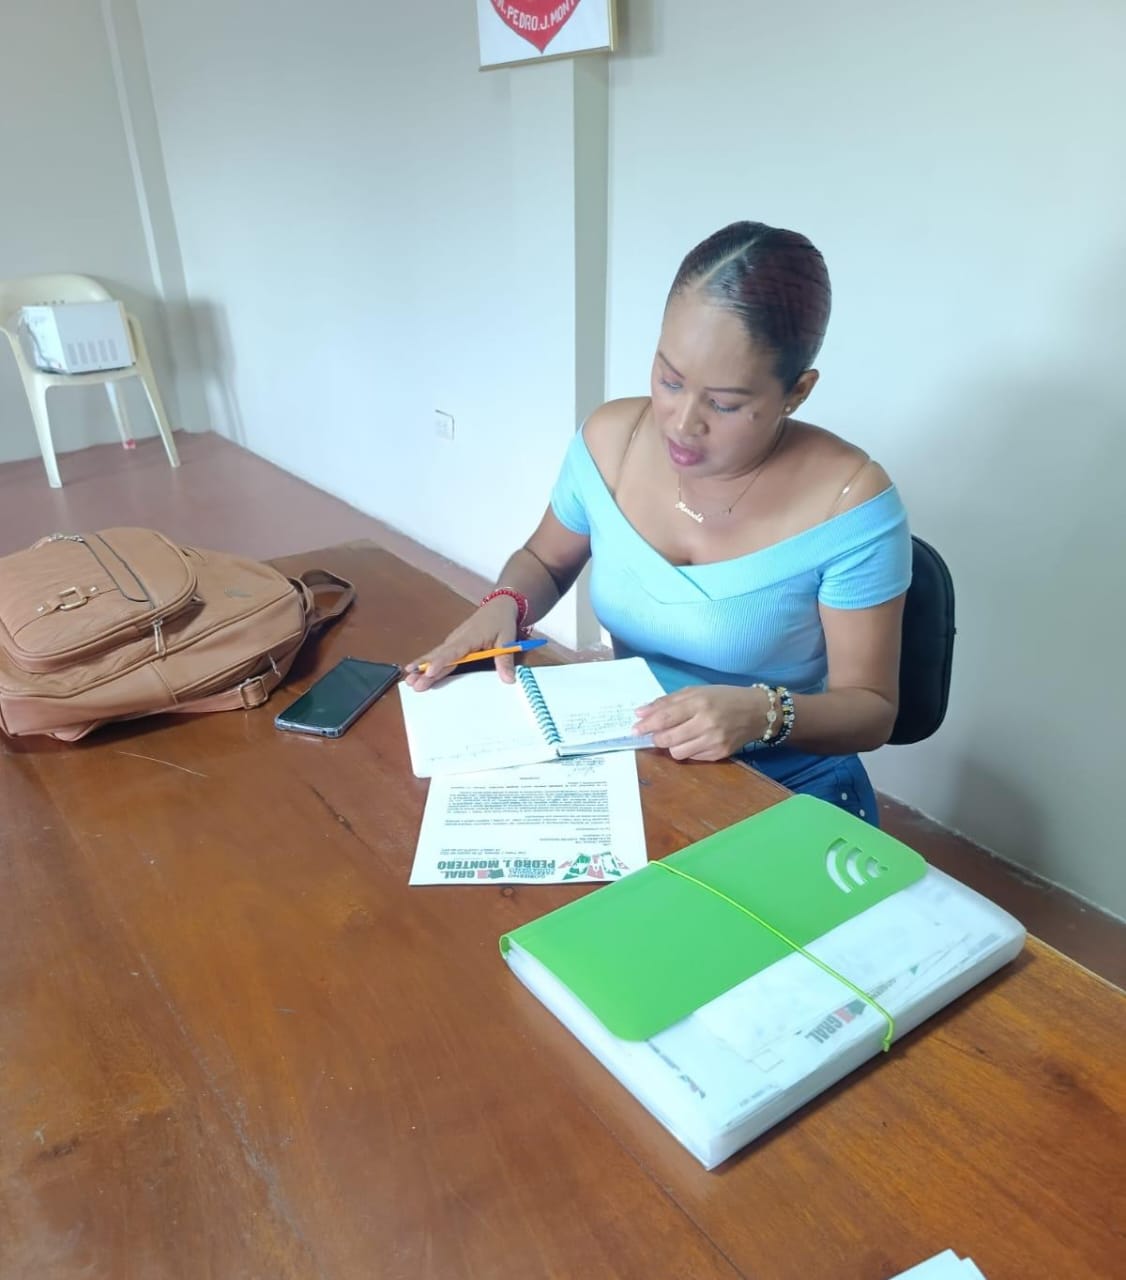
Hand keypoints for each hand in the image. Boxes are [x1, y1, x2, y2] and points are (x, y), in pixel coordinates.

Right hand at [404, 597, 520, 690]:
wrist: (498, 606)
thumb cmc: (501, 622)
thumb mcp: (507, 640)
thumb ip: (505, 660)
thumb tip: (509, 680)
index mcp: (470, 638)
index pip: (453, 652)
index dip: (441, 662)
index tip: (429, 671)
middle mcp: (457, 639)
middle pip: (439, 656)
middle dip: (424, 669)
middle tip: (411, 682)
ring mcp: (453, 641)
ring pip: (436, 656)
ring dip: (422, 667)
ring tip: (408, 680)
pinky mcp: (453, 644)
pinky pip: (439, 655)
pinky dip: (427, 663)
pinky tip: (418, 673)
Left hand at [633, 685, 766, 761]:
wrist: (757, 712)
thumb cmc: (724, 698)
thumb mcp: (697, 691)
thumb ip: (667, 701)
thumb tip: (640, 713)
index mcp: (700, 702)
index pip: (665, 717)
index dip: (646, 725)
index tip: (634, 729)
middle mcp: (707, 723)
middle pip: (667, 739)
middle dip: (656, 738)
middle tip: (656, 733)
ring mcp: (714, 741)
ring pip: (677, 753)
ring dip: (672, 746)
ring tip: (679, 736)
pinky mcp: (720, 754)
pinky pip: (692, 758)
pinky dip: (688, 750)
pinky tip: (695, 740)